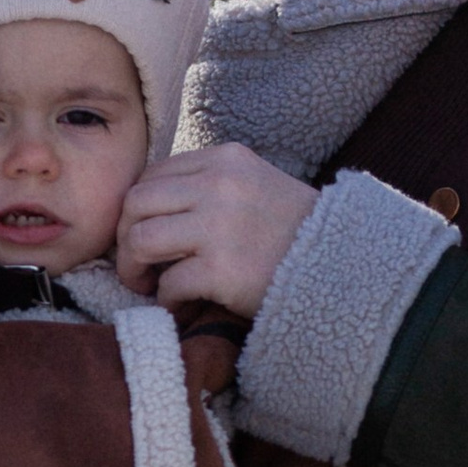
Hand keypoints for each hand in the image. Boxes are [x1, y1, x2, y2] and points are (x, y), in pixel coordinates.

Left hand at [116, 141, 316, 315]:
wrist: (343, 265)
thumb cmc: (294, 233)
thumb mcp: (255, 185)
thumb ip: (208, 185)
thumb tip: (148, 209)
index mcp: (225, 159)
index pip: (152, 175)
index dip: (137, 210)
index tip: (142, 234)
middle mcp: (219, 185)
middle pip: (135, 204)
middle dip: (124, 239)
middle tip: (136, 265)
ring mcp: (219, 226)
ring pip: (141, 241)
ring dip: (135, 270)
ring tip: (148, 286)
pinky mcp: (222, 270)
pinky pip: (168, 284)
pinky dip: (167, 301)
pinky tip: (181, 307)